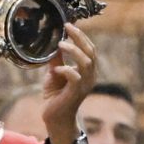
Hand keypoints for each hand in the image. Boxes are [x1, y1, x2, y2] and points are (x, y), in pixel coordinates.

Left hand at [41, 22, 96, 142]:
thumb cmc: (56, 96)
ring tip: (61, 44)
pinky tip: (56, 69)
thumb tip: (53, 43)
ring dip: (74, 51)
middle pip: (91, 52)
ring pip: (86, 62)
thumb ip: (56, 60)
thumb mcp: (55, 73)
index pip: (89, 49)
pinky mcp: (75, 93)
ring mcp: (84, 85)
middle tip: (67, 27)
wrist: (55, 118)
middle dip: (80, 38)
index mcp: (87, 71)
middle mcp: (90, 77)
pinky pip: (75, 77)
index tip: (69, 24)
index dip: (81, 36)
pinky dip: (66, 70)